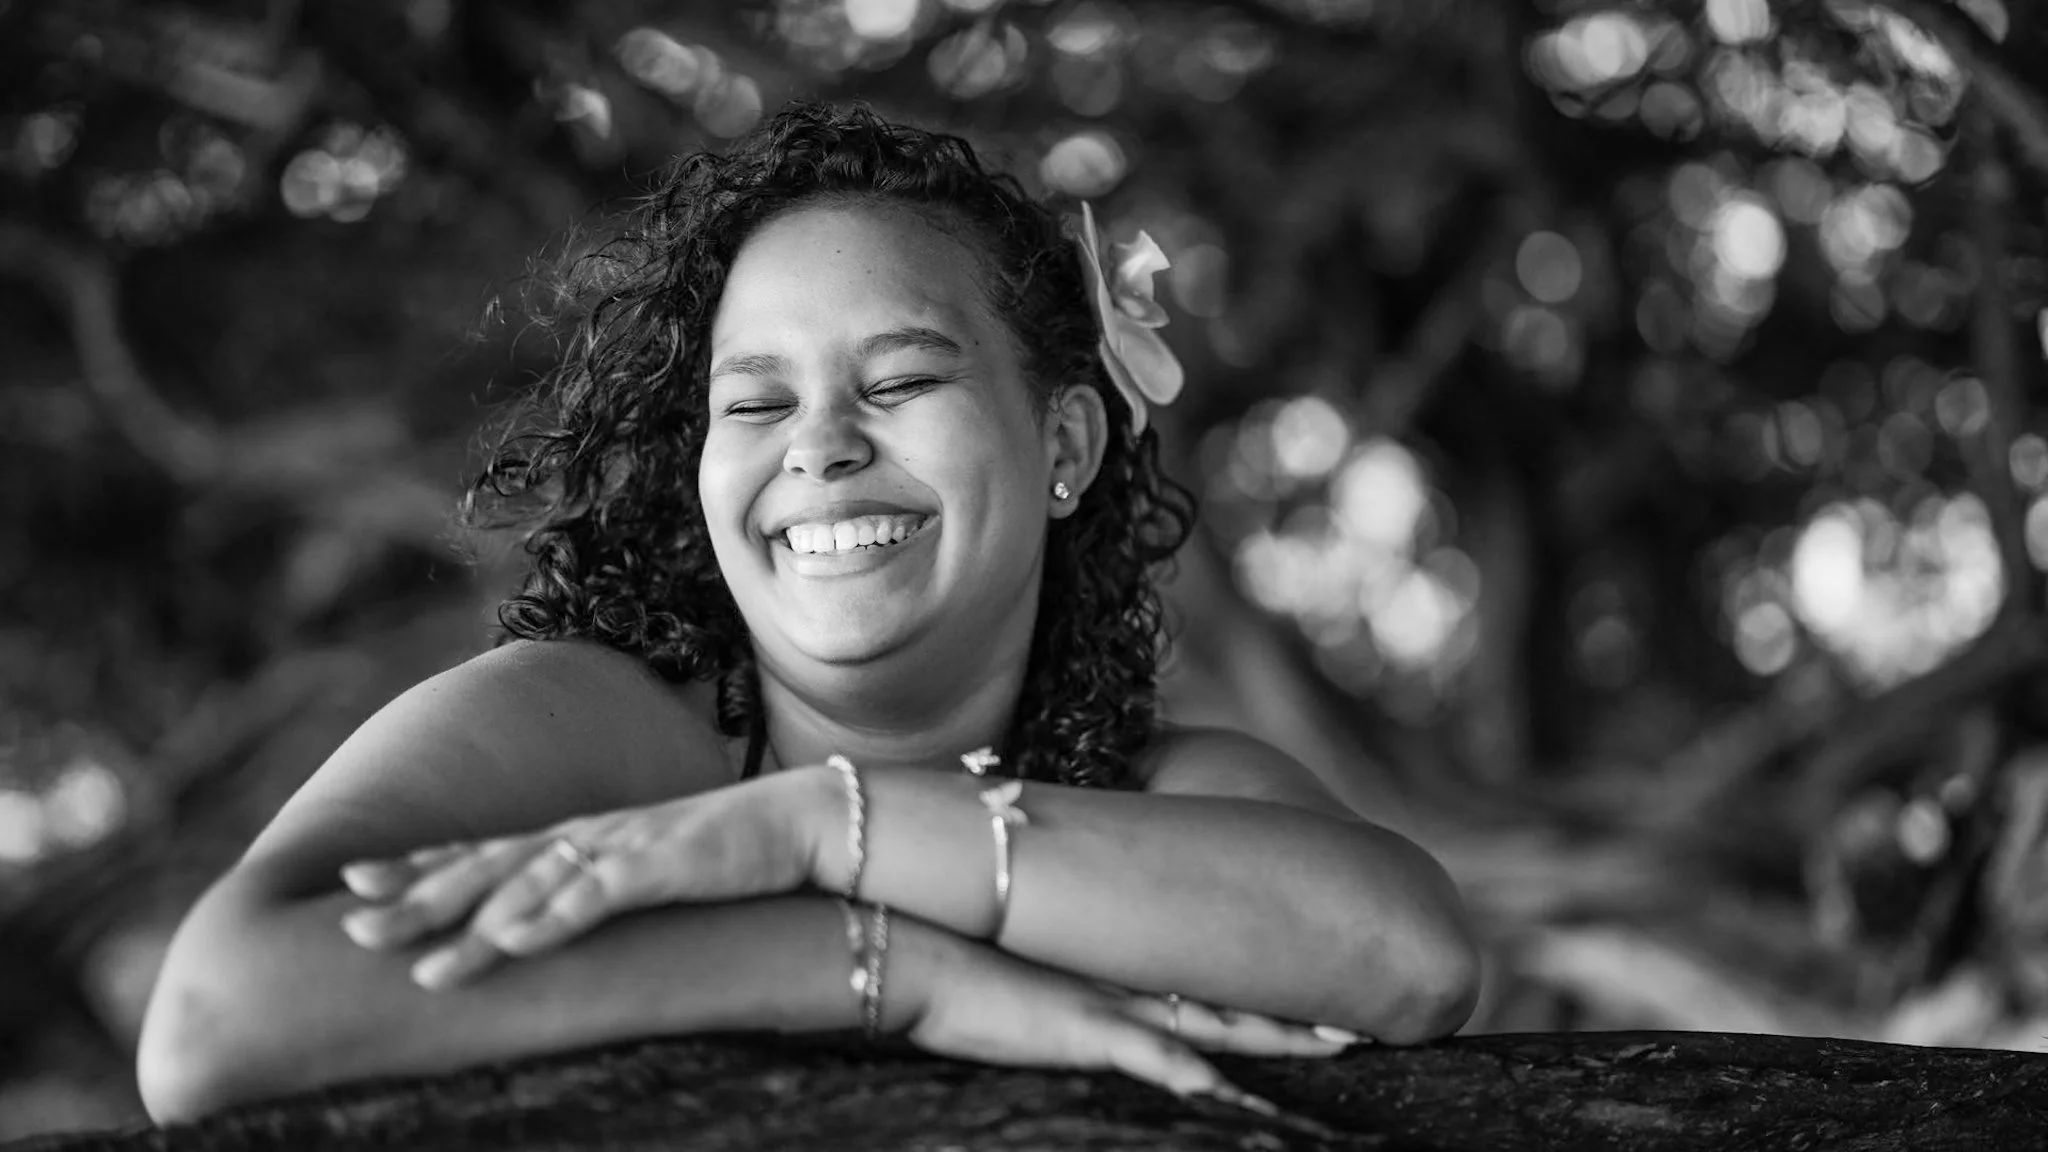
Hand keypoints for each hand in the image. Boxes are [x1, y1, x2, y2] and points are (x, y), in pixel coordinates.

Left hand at [336, 774, 818, 987]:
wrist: (802, 822)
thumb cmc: (724, 852)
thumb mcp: (643, 870)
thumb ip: (591, 887)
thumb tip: (536, 924)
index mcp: (578, 837)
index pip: (481, 850)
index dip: (415, 865)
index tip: (350, 882)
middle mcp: (587, 836)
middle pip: (485, 866)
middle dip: (415, 898)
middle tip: (351, 929)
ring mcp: (622, 848)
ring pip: (528, 886)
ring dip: (469, 925)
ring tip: (418, 965)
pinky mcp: (662, 865)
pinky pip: (597, 894)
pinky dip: (552, 916)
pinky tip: (514, 941)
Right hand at [904, 929, 1357, 1114]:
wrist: (907, 944)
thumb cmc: (947, 951)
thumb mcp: (1012, 963)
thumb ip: (1047, 968)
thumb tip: (1054, 965)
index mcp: (1109, 965)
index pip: (1200, 974)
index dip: (1257, 984)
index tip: (1310, 990)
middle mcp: (1124, 981)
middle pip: (1228, 998)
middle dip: (1292, 1013)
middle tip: (1359, 1018)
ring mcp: (1111, 1005)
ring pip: (1217, 1023)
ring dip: (1277, 1035)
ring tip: (1342, 1039)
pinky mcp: (1086, 1030)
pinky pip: (1156, 1059)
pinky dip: (1198, 1077)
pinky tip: (1236, 1092)